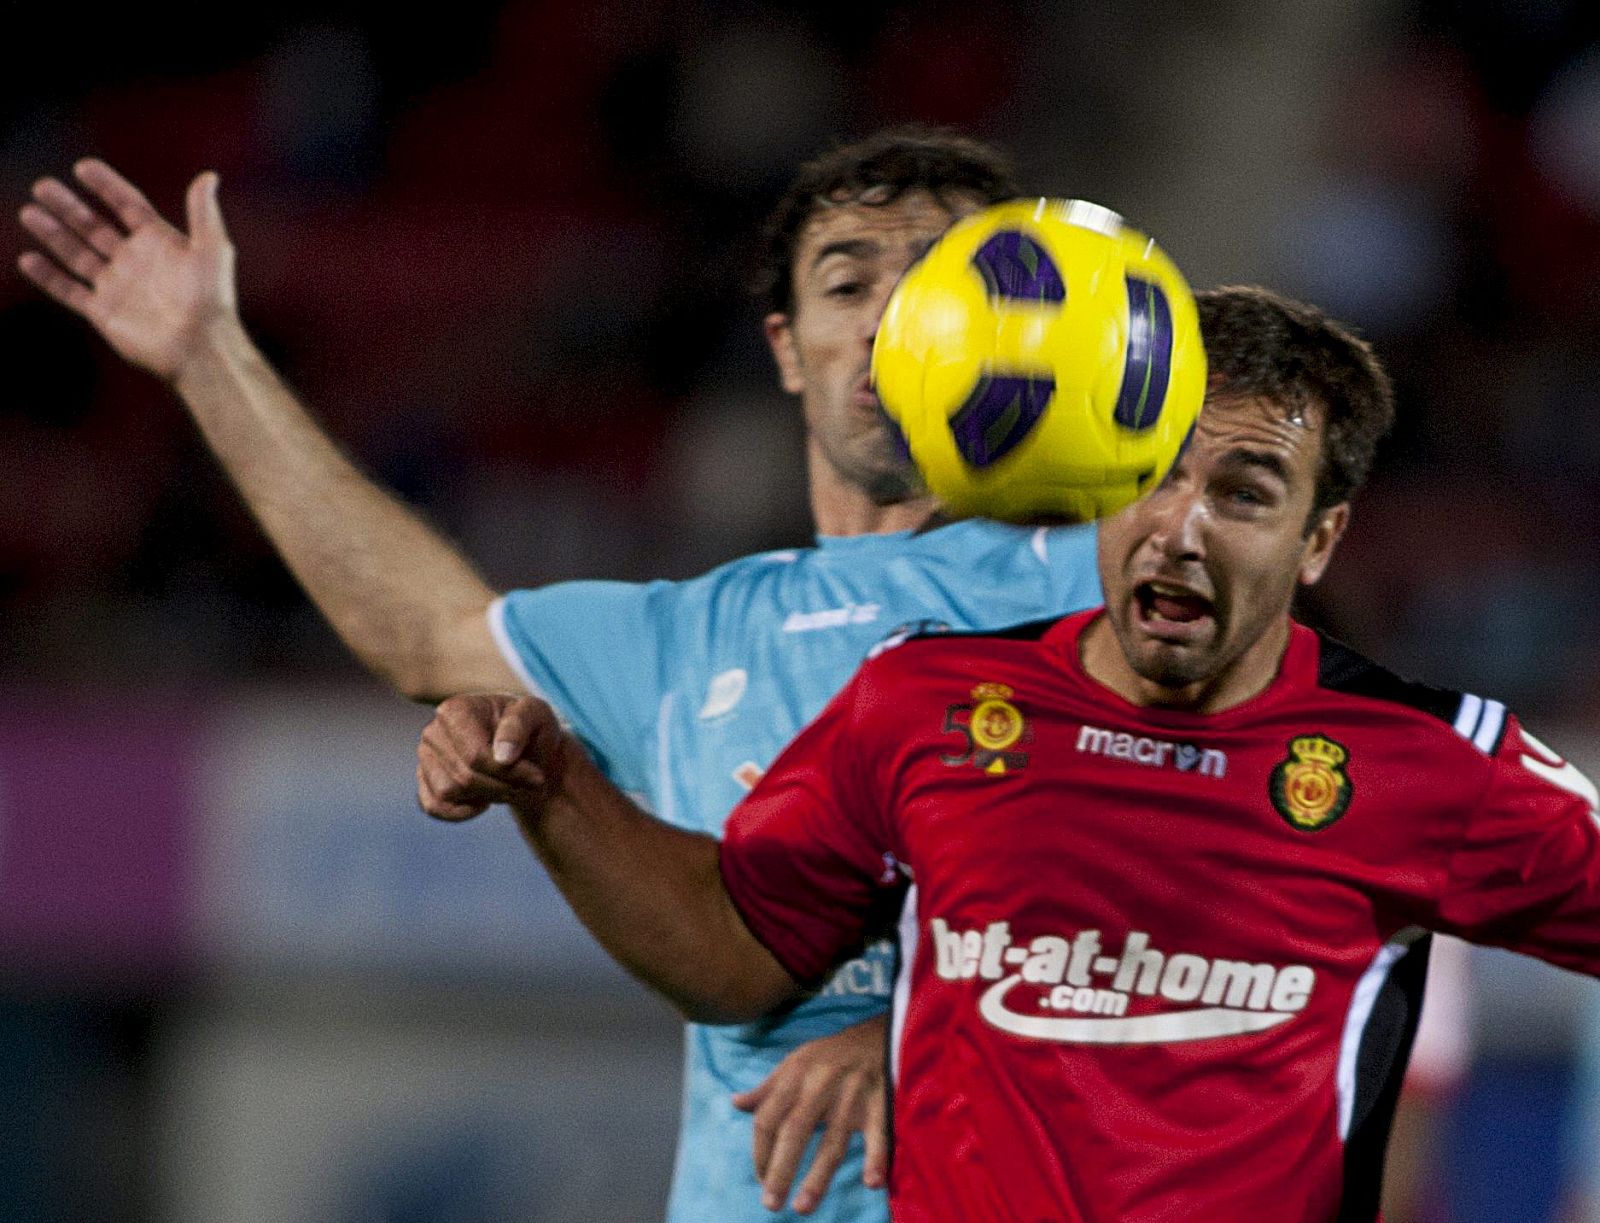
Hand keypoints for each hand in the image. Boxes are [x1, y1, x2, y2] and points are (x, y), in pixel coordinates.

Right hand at [17, 159, 237, 380]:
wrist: (200, 347)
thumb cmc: (211, 298)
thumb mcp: (213, 249)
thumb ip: (204, 212)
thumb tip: (209, 176)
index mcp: (159, 242)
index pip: (127, 205)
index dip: (107, 186)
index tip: (83, 167)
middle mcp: (135, 261)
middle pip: (94, 226)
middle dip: (68, 206)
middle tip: (43, 186)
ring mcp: (117, 286)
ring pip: (77, 253)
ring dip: (53, 233)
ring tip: (30, 212)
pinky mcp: (104, 312)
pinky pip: (69, 291)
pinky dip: (48, 276)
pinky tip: (28, 259)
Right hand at [417, 693, 568, 821]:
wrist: (524, 748)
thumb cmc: (529, 727)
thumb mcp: (536, 715)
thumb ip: (520, 726)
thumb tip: (503, 757)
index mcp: (455, 710)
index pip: (475, 755)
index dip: (509, 773)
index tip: (537, 777)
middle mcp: (433, 732)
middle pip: (464, 777)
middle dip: (502, 787)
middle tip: (528, 785)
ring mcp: (426, 758)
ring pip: (448, 793)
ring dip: (486, 797)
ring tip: (509, 786)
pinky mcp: (425, 782)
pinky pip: (435, 807)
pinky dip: (463, 811)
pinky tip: (485, 800)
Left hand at [732, 1013, 889, 1214]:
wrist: (877, 1033)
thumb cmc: (831, 1054)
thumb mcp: (795, 1062)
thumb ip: (767, 1088)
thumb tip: (736, 1103)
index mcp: (794, 1077)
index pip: (768, 1119)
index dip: (760, 1152)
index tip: (761, 1180)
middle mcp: (819, 1087)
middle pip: (795, 1132)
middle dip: (781, 1169)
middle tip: (770, 1204)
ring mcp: (850, 1097)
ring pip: (832, 1141)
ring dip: (818, 1176)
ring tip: (803, 1206)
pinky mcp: (880, 1103)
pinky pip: (879, 1133)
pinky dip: (878, 1157)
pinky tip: (873, 1183)